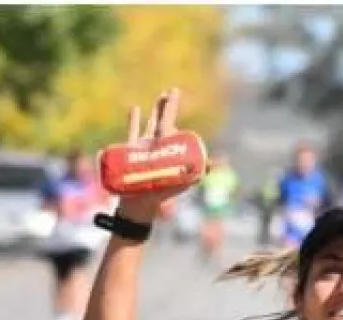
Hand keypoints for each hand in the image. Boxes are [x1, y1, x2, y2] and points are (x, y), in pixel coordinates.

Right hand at [117, 88, 189, 224]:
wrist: (138, 206)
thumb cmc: (160, 194)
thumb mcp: (180, 181)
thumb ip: (197, 172)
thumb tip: (214, 165)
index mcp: (166, 150)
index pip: (170, 126)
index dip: (173, 111)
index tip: (175, 95)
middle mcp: (156, 147)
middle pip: (162, 122)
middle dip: (167, 106)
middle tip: (173, 90)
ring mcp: (142, 149)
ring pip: (149, 125)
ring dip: (154, 111)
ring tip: (161, 95)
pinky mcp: (128, 153)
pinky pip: (130, 135)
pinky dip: (132, 121)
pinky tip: (134, 108)